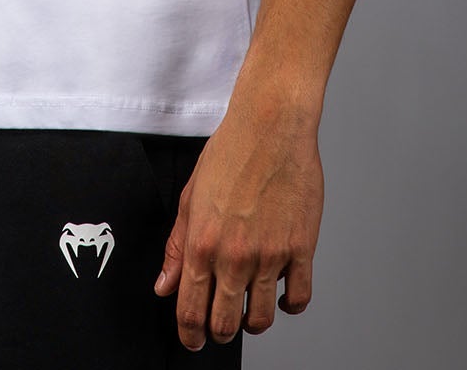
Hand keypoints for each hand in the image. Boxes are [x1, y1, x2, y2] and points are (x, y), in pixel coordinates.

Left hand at [152, 100, 323, 348]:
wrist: (270, 126)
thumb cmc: (231, 152)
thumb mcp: (191, 197)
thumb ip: (177, 246)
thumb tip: (165, 285)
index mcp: (203, 243)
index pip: (190, 311)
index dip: (189, 335)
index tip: (192, 340)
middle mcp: (235, 255)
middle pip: (224, 324)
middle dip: (218, 332)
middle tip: (219, 326)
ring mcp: (270, 255)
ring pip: (261, 319)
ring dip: (252, 322)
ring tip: (249, 311)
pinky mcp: (301, 248)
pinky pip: (298, 298)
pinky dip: (289, 306)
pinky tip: (282, 296)